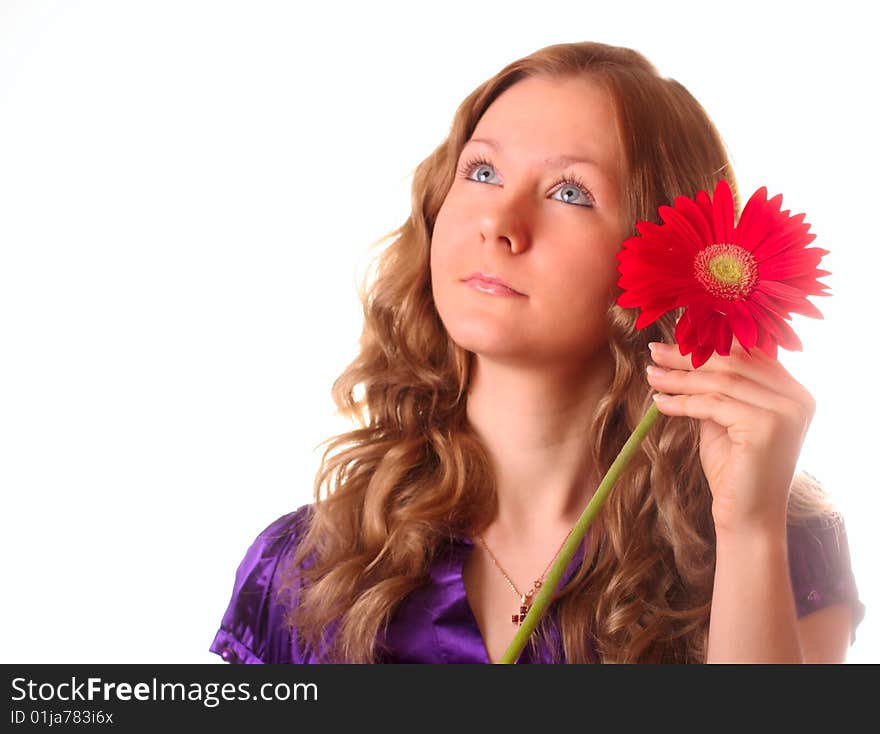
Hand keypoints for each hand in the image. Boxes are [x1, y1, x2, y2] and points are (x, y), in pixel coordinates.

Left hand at [645, 338, 814, 537]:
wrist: (746, 519)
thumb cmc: (733, 471)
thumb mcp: (725, 420)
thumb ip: (718, 390)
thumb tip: (683, 354)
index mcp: (794, 392)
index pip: (747, 355)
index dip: (709, 344)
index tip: (674, 338)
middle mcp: (798, 398)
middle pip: (733, 363)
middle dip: (689, 356)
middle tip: (654, 351)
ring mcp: (786, 411)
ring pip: (720, 382)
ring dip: (679, 377)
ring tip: (651, 376)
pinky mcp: (766, 427)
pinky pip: (713, 404)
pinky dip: (681, 402)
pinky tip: (659, 402)